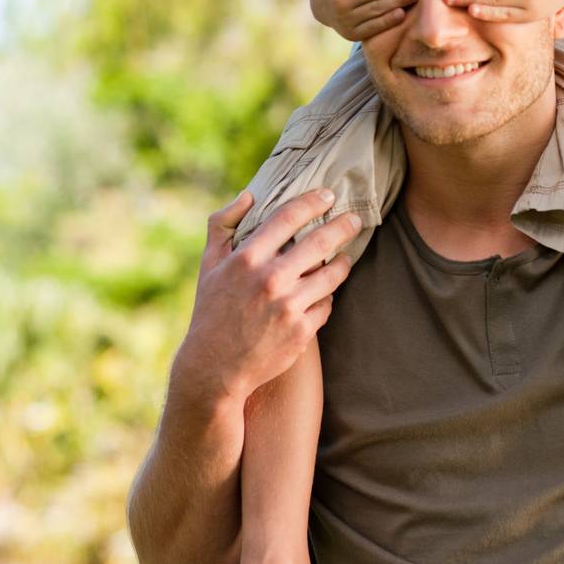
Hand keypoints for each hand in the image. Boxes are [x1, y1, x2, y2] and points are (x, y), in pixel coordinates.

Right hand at [179, 188, 361, 404]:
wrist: (213, 368)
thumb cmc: (211, 310)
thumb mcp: (208, 264)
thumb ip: (222, 224)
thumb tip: (249, 195)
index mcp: (247, 258)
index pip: (288, 217)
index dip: (312, 202)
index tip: (328, 195)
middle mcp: (270, 280)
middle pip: (320, 241)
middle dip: (343, 226)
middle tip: (355, 219)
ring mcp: (288, 306)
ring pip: (331, 274)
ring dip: (342, 263)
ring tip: (344, 257)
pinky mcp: (301, 332)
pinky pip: (326, 305)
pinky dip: (326, 297)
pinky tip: (322, 294)